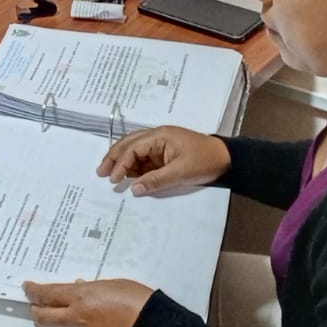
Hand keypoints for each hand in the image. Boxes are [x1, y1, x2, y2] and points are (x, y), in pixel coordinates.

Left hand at [23, 279, 155, 326]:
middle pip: (44, 317)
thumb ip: (93, 288)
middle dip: (36, 310)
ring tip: (81, 316)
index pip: (47, 294)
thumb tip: (80, 285)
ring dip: (66, 323)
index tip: (27, 288)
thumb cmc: (138, 301)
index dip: (34, 291)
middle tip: (35, 305)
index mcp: (81, 296)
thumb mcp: (114, 285)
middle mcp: (76, 317)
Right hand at [98, 125, 229, 195]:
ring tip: (110, 175)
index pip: (133, 148)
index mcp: (160, 136)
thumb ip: (156, 180)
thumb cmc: (205, 162)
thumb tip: (134, 190)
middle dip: (113, 157)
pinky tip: (128, 177)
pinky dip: (134, 167)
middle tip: (100, 172)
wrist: (227, 160)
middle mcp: (157, 136)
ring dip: (122, 162)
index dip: (121, 163)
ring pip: (134, 150)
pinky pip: (144, 158)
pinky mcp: (164, 153)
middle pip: (128, 144)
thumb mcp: (181, 173)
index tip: (113, 179)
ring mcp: (160, 144)